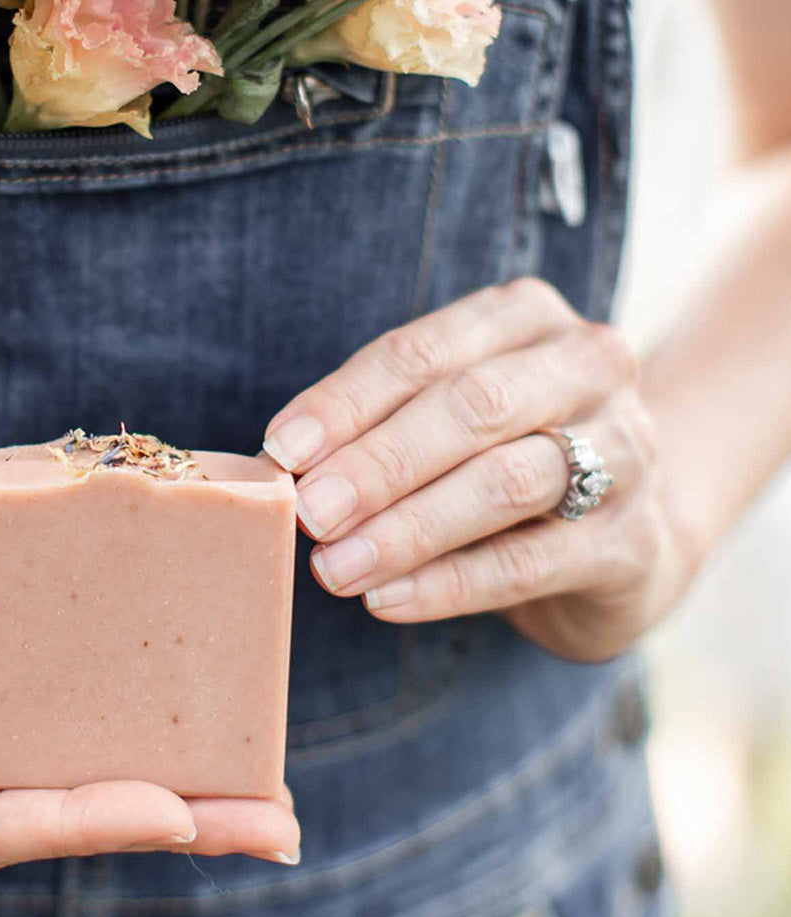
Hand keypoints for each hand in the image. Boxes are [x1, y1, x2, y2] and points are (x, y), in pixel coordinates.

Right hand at [0, 555, 299, 867]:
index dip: (81, 817)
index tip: (176, 810)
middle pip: (51, 814)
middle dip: (165, 821)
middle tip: (275, 825)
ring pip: (56, 774)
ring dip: (158, 781)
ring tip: (260, 789)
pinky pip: (34, 720)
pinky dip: (102, 723)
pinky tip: (166, 712)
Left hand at [263, 278, 694, 661]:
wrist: (628, 533)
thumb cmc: (502, 455)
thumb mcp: (446, 418)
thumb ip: (380, 425)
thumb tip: (286, 463)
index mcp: (524, 317)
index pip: (422, 352)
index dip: (346, 402)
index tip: (282, 449)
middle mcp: (587, 367)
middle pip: (472, 408)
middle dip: (378, 462)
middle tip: (310, 512)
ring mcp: (626, 451)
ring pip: (506, 483)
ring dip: (407, 529)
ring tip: (335, 566)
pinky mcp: (634, 540)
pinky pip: (529, 563)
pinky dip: (448, 584)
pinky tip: (385, 598)